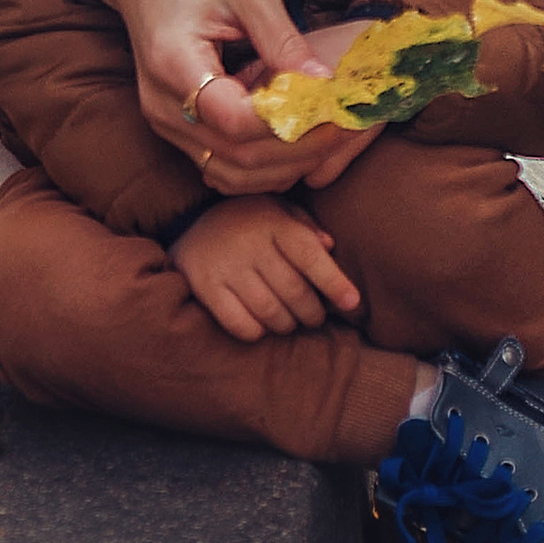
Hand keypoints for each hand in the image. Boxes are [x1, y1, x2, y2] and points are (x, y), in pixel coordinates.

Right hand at [117, 0, 374, 197]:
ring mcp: (165, 123)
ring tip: (328, 136)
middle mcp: (163, 106)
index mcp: (174, 63)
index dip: (287, 122)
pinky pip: (222, 166)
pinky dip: (263, 164)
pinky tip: (293, 138)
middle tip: (348, 127)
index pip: (234, 119)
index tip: (334, 108)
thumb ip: (283, 38)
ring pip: (231, 173)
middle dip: (300, 149)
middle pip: (237, 156)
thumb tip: (324, 83)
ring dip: (285, 165)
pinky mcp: (177, 130)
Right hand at [170, 193, 363, 343]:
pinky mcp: (205, 287)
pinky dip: (257, 332)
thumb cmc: (249, 221)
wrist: (190, 223)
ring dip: (287, 325)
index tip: (353, 302)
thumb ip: (305, 227)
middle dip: (312, 312)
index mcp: (273, 223)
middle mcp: (249, 244)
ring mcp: (225, 266)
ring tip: (290, 322)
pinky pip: (240, 324)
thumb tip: (330, 246)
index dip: (334, 282)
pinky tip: (262, 325)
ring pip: (270, 312)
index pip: (310, 255)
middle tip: (315, 317)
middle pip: (294, 291)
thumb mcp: (278, 211)